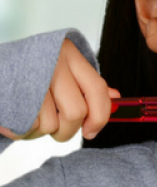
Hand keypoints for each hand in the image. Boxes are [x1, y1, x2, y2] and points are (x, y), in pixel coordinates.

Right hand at [0, 39, 119, 141]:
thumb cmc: (33, 71)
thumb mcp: (64, 71)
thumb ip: (89, 86)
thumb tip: (116, 98)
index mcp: (70, 55)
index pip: (97, 89)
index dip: (100, 116)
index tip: (92, 131)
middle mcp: (53, 62)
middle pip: (76, 112)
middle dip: (70, 131)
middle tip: (60, 130)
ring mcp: (31, 77)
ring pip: (51, 124)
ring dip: (44, 131)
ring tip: (34, 117)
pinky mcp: (11, 94)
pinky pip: (28, 127)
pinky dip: (25, 131)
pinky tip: (21, 117)